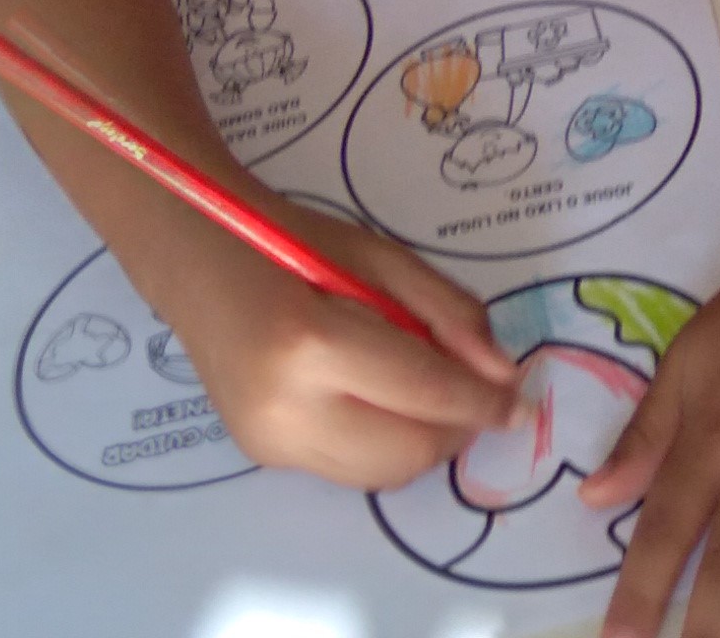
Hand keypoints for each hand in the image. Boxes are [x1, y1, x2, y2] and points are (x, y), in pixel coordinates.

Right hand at [158, 204, 521, 490]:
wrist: (198, 263)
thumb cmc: (292, 243)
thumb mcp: (379, 257)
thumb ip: (448, 313)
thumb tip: (503, 375)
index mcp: (312, 344)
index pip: (424, 392)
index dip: (483, 401)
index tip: (521, 401)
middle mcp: (286, 409)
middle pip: (409, 451)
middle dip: (459, 429)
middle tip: (480, 397)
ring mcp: (270, 442)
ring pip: (383, 475)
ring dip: (426, 444)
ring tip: (433, 398)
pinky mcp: (263, 457)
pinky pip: (350, 469)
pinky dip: (385, 443)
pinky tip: (382, 400)